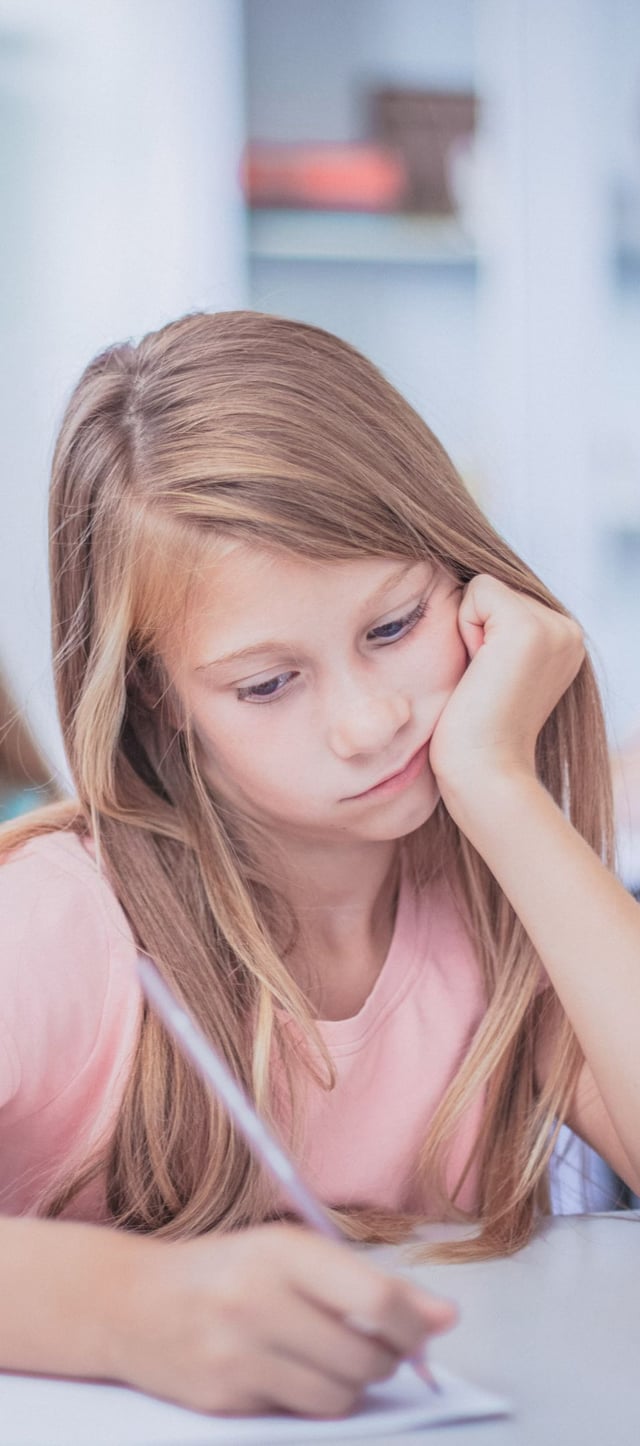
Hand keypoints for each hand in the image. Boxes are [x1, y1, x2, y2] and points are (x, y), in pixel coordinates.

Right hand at [108, 1223, 455, 1417]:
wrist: (131, 1303)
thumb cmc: (224, 1271)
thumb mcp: (290, 1253)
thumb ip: (368, 1283)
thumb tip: (445, 1317)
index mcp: (281, 1251)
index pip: (375, 1297)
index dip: (413, 1324)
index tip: (425, 1331)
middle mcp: (258, 1300)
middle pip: (364, 1358)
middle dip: (385, 1360)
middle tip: (375, 1346)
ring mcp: (238, 1355)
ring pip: (338, 1396)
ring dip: (351, 1384)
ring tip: (332, 1359)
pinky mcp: (224, 1401)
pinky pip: (299, 1414)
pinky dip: (308, 1399)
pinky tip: (286, 1372)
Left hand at [429, 575, 584, 820]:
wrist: (484, 774)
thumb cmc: (474, 734)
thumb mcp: (496, 672)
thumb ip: (498, 633)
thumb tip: (470, 592)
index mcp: (563, 641)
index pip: (500, 599)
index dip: (479, 636)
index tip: (489, 683)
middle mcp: (568, 630)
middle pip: (492, 590)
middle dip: (474, 631)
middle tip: (484, 684)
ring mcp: (555, 627)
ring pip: (484, 588)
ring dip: (469, 632)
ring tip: (483, 680)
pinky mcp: (530, 628)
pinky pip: (477, 591)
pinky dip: (465, 629)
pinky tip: (479, 671)